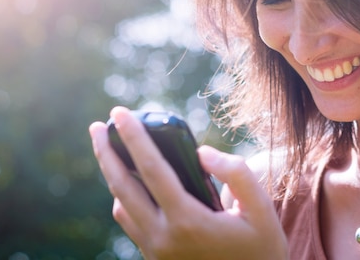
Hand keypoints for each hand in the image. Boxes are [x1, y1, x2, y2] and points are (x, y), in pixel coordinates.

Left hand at [89, 106, 287, 259]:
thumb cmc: (261, 247)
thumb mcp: (261, 208)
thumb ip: (236, 173)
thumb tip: (202, 152)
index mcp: (188, 221)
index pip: (152, 169)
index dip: (134, 137)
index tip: (119, 112)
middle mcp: (163, 237)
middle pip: (122, 186)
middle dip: (105, 152)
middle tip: (98, 126)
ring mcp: (156, 251)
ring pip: (120, 205)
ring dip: (112, 175)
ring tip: (113, 150)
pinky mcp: (155, 258)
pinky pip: (129, 223)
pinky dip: (123, 197)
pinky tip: (132, 182)